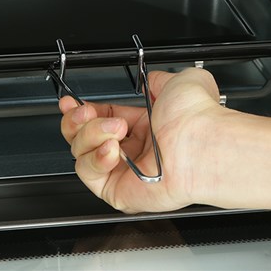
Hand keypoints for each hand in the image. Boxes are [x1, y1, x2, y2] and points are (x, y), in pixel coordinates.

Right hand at [59, 67, 225, 213]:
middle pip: (81, 138)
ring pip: (81, 153)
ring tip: (117, 130)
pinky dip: (95, 157)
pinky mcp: (117, 191)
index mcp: (143, 127)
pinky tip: (113, 148)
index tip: (70, 102)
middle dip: (76, 121)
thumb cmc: (196, 117)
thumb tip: (148, 80)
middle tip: (86, 112)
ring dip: (91, 135)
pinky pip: (89, 173)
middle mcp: (132, 151)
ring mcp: (123, 172)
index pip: (98, 120)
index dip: (80, 111)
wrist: (201, 142)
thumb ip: (156, 79)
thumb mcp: (178, 82)